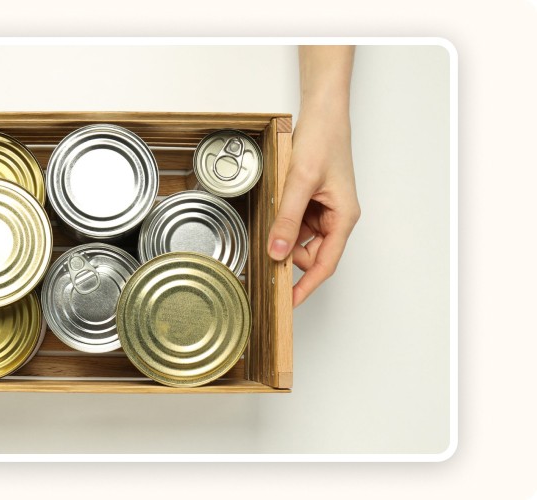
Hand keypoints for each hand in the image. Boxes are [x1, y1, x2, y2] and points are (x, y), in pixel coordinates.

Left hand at [267, 104, 360, 306]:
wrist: (323, 114)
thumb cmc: (324, 142)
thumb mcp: (300, 182)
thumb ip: (287, 219)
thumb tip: (276, 252)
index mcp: (343, 218)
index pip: (324, 265)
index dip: (306, 286)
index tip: (289, 303)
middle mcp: (336, 218)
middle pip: (309, 254)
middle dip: (287, 255)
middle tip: (262, 257)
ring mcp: (323, 210)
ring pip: (299, 238)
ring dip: (282, 235)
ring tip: (270, 216)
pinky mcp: (311, 201)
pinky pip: (294, 222)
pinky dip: (282, 221)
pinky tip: (273, 208)